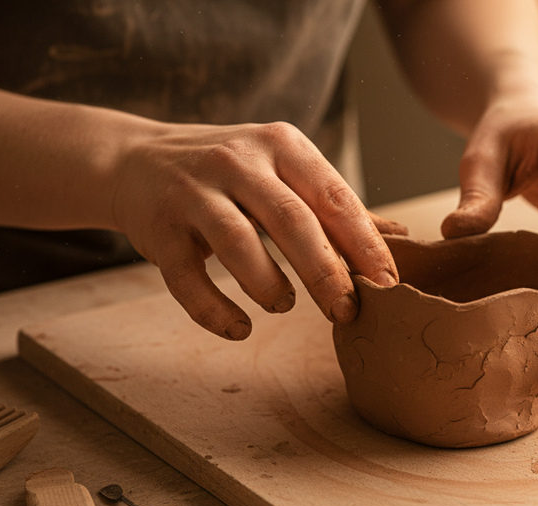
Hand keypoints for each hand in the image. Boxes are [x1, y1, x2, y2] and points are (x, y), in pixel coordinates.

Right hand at [111, 121, 402, 339]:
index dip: (364, 244)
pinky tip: (239, 329)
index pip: (333, 197)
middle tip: (347, 311)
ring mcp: (193, 193)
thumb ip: (336, 206)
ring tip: (285, 305)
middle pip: (291, 220)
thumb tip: (401, 236)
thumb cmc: (230, 174)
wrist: (136, 161)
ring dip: (269, 284)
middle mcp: (237, 161)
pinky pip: (187, 278)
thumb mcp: (284, 172)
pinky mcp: (158, 229)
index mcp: (280, 145)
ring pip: (238, 243)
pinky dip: (214, 310)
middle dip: (326, 272)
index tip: (388, 284)